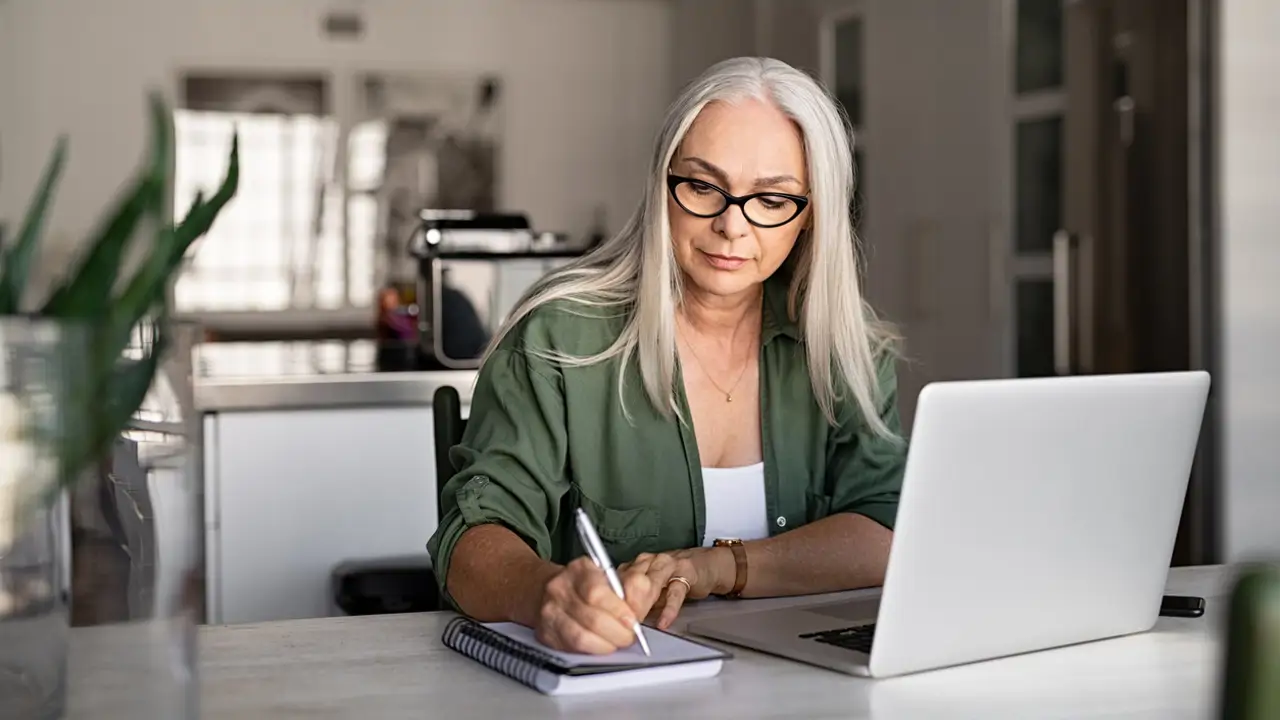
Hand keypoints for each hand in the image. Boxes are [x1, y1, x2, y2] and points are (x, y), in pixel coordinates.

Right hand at [532, 557, 655, 654]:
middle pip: (592, 618)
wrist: (545, 590)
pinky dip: (592, 650)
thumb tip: (639, 611)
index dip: (618, 610)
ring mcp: (550, 611)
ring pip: (581, 636)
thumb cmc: (585, 586)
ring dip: (606, 644)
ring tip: (616, 642)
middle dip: (617, 633)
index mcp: (580, 569)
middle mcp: (560, 588)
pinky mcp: (545, 632)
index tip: (633, 621)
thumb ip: (629, 589)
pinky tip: (601, 646)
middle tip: (629, 636)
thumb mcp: (609, 577)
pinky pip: (572, 647)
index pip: (597, 592)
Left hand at [618, 548, 734, 629]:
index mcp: (634, 565)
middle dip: (624, 605)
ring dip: (641, 605)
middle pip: (629, 580)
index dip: (610, 602)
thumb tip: (615, 623)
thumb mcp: (648, 590)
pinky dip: (668, 609)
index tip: (607, 620)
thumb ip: (633, 602)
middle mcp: (648, 561)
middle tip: (621, 625)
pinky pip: (675, 592)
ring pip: (649, 583)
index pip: (616, 581)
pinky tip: (663, 622)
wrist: (703, 565)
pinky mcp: (686, 573)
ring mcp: (667, 565)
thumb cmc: (672, 579)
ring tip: (637, 623)